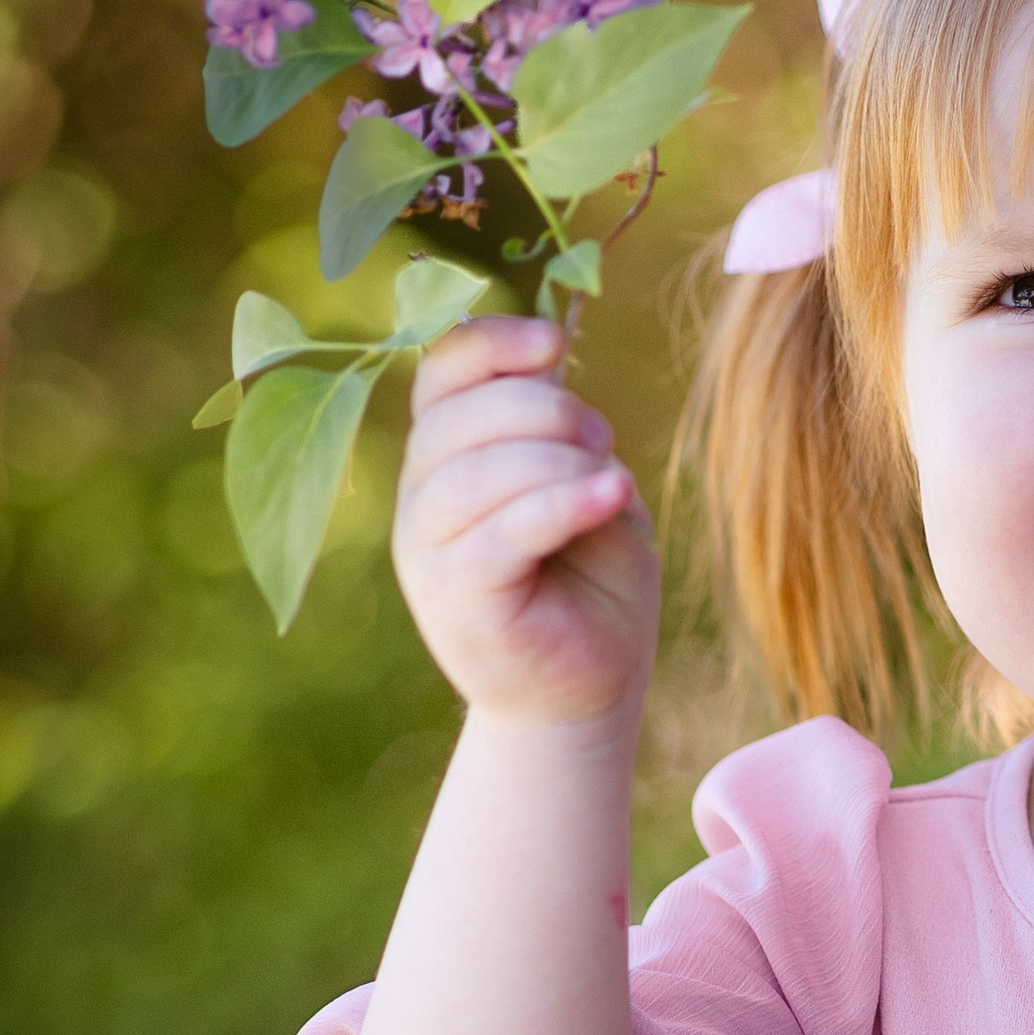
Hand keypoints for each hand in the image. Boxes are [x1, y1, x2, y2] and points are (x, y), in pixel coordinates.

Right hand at [393, 318, 658, 730]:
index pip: (438, 373)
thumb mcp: (581, 484)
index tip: (554, 343)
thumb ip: (556, 427)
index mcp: (443, 458)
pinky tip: (613, 494)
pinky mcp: (456, 597)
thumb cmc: (589, 583)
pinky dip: (565, 503)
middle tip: (602, 442)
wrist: (586, 691)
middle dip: (547, 410)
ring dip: (561, 460)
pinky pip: (505, 530)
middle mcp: (420, 498)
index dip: (491, 343)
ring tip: (611, 483)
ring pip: (479, 470)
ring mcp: (427, 550)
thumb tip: (549, 350)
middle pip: (462, 415)